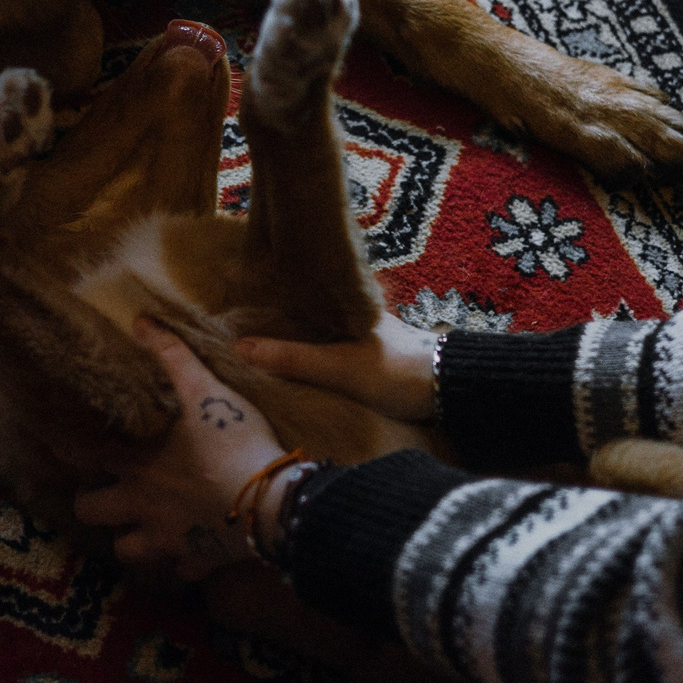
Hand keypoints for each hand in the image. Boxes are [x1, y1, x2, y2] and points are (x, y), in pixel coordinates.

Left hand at [72, 318, 289, 579]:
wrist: (269, 501)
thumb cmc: (233, 441)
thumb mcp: (204, 389)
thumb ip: (172, 356)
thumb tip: (140, 321)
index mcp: (135, 464)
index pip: (81, 457)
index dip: (66, 450)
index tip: (59, 445)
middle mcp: (140, 505)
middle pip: (91, 513)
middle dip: (94, 505)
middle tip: (107, 492)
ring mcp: (166, 539)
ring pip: (127, 552)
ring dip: (132, 541)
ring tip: (143, 528)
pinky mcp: (197, 561)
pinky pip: (182, 572)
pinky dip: (184, 563)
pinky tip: (192, 552)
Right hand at [234, 309, 437, 422]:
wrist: (451, 390)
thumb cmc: (396, 371)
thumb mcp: (338, 366)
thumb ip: (292, 358)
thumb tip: (238, 347)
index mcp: (345, 304)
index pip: (296, 293)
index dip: (266, 297)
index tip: (231, 304)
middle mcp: (355, 313)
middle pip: (307, 312)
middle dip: (278, 319)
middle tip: (238, 332)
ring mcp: (367, 335)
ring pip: (322, 331)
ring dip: (298, 339)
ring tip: (261, 352)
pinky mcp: (377, 357)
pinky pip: (336, 350)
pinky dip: (317, 355)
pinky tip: (303, 369)